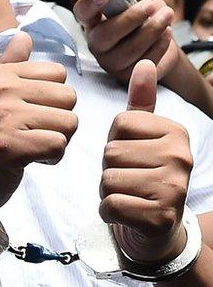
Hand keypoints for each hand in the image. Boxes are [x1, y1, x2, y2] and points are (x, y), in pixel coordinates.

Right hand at [0, 32, 78, 228]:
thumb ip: (11, 65)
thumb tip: (24, 35)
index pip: (59, 74)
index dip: (53, 98)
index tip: (29, 114)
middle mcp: (0, 89)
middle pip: (69, 98)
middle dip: (58, 121)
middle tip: (30, 133)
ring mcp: (3, 116)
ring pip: (69, 123)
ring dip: (56, 141)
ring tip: (29, 146)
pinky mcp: (10, 145)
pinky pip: (59, 146)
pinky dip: (51, 159)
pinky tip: (29, 160)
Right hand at [73, 0, 177, 82]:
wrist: (163, 41)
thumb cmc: (146, 17)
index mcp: (94, 20)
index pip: (82, 12)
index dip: (90, 4)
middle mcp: (96, 41)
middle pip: (103, 35)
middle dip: (130, 19)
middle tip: (151, 6)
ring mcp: (109, 60)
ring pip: (127, 50)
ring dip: (152, 30)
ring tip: (167, 15)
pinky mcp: (126, 74)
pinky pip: (143, 61)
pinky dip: (160, 44)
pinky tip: (166, 33)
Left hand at [100, 59, 191, 261]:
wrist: (157, 226)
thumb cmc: (142, 173)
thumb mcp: (142, 134)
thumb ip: (141, 100)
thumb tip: (145, 62)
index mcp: (176, 132)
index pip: (119, 124)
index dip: (114, 141)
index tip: (131, 155)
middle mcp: (180, 157)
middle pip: (111, 152)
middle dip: (109, 168)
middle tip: (129, 178)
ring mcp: (174, 188)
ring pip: (108, 179)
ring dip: (108, 190)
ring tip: (129, 194)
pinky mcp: (159, 217)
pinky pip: (110, 205)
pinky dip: (108, 211)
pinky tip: (126, 212)